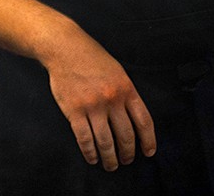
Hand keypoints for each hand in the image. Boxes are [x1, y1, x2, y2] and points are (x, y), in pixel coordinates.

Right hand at [42, 29, 155, 170]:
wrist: (65, 48)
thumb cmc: (91, 57)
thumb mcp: (117, 71)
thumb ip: (126, 92)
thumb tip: (133, 118)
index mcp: (127, 88)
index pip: (144, 121)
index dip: (148, 140)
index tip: (148, 152)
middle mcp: (112, 99)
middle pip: (126, 136)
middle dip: (128, 154)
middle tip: (126, 160)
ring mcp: (93, 106)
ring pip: (106, 142)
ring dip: (110, 159)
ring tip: (111, 165)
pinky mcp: (74, 111)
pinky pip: (85, 139)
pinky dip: (90, 153)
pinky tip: (92, 158)